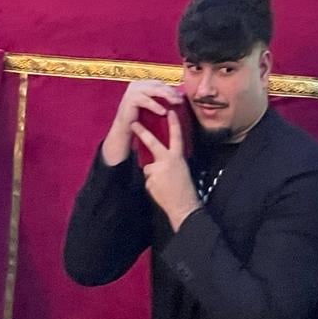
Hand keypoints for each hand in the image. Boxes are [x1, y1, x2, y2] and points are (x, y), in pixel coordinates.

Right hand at [102, 79, 182, 165]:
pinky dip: (155, 106)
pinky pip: (146, 101)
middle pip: (157, 85)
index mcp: (142, 83)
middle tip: (180, 100)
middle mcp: (137, 84)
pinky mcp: (130, 99)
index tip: (181, 96)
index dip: (171, 89)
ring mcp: (133, 90)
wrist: (124, 128)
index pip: (159, 83)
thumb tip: (181, 94)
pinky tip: (163, 112)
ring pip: (153, 91)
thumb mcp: (153, 105)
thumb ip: (163, 98)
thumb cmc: (140, 117)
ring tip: (175, 103)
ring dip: (166, 96)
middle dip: (171, 92)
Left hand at [130, 108, 198, 229]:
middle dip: (142, 132)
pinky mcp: (150, 181)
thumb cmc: (185, 188)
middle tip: (133, 123)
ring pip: (149, 167)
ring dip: (153, 174)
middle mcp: (167, 161)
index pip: (176, 136)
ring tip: (163, 184)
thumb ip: (170, 160)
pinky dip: (152, 183)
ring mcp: (157, 171)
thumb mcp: (181, 168)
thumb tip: (159, 158)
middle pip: (152, 143)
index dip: (173, 123)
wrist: (183, 207)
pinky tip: (160, 190)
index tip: (170, 111)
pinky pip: (148, 179)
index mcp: (177, 157)